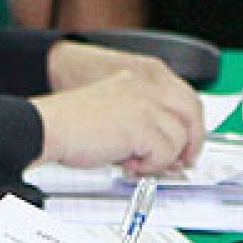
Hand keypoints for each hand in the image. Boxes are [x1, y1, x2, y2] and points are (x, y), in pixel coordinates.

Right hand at [35, 43, 203, 172]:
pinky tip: (127, 163)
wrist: (50, 125)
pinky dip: (149, 166)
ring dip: (161, 158)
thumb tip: (172, 150)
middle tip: (181, 163)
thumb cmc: (75, 121)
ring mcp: (147, 104)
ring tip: (135, 161)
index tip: (188, 144)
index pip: (185, 97)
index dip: (191, 124)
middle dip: (192, 142)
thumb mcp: (118, 109)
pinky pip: (164, 154)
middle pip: (192, 112)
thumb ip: (147, 121)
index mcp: (144, 76)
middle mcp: (149, 85)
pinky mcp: (142, 126)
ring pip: (179, 139)